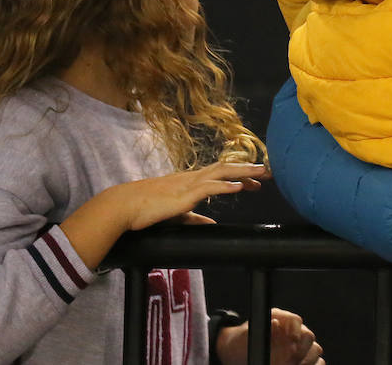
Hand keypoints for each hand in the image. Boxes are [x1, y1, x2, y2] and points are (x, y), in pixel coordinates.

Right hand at [60, 162, 268, 269]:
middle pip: (226, 169)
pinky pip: (208, 187)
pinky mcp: (183, 194)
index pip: (220, 174)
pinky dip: (225, 186)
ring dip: (243, 173)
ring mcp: (188, 184)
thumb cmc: (146, 209)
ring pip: (221, 173)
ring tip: (261, 174)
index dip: (239, 176)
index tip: (256, 181)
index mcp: (190, 181)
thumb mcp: (176, 214)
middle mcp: (192, 178)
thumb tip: (212, 222)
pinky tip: (238, 187)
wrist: (123, 206)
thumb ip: (194, 218)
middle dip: (248, 170)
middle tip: (268, 172)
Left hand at [214, 308, 322, 364]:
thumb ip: (262, 329)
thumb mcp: (248, 334)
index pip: (297, 322)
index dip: (295, 332)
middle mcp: (295, 332)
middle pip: (309, 338)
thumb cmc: (243, 341)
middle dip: (302, 351)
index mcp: (284, 320)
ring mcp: (300, 347)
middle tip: (290, 360)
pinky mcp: (302, 360)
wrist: (238, 353)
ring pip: (315, 352)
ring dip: (307, 361)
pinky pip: (317, 363)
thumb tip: (275, 323)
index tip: (291, 342)